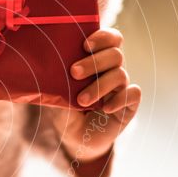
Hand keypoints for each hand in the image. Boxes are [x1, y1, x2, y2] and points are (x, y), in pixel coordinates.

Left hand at [52, 28, 140, 161]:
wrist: (75, 139)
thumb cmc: (66, 111)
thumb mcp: (57, 94)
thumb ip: (57, 80)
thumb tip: (44, 67)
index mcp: (98, 61)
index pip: (111, 39)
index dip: (103, 37)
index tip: (85, 45)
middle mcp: (112, 71)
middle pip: (115, 54)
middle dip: (94, 62)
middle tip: (73, 72)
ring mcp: (122, 88)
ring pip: (120, 75)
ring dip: (99, 86)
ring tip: (82, 100)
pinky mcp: (129, 105)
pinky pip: (133, 94)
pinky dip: (120, 99)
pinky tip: (105, 108)